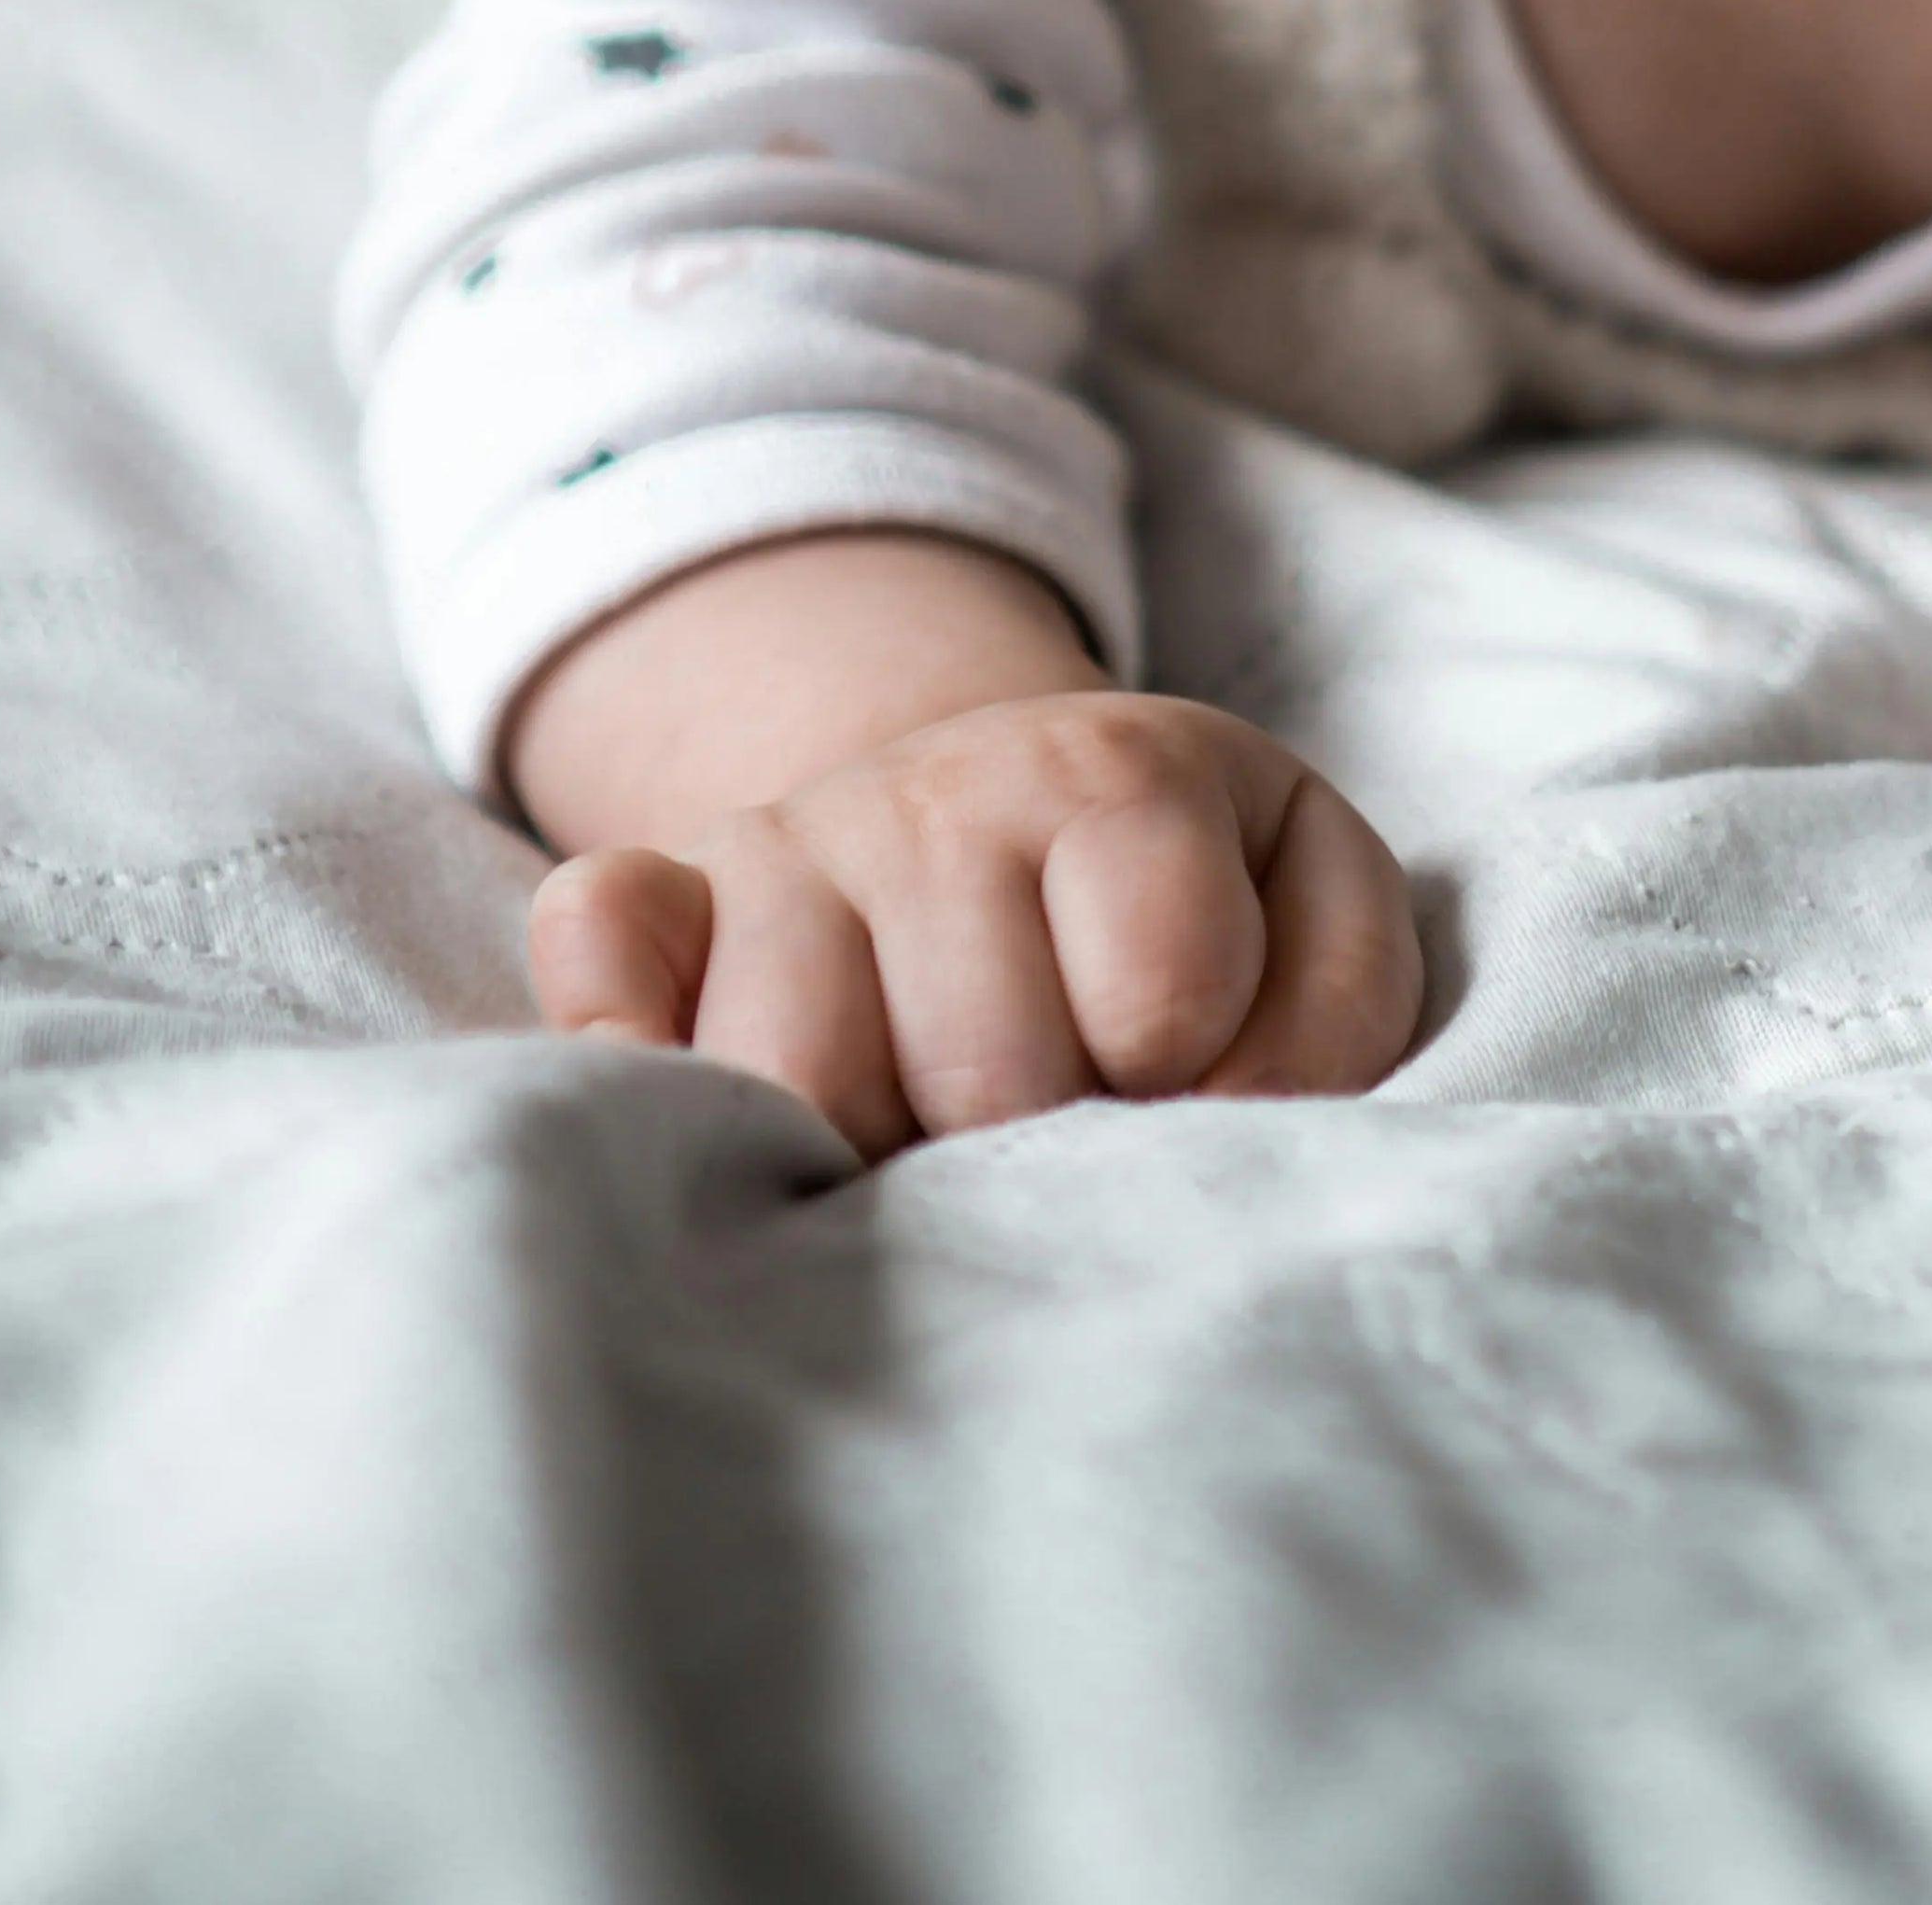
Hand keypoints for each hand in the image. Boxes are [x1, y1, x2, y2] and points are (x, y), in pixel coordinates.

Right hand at [529, 683, 1424, 1157]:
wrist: (1001, 811)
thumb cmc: (1188, 905)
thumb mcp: (1316, 908)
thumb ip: (1336, 1007)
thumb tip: (1228, 1099)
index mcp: (1120, 776)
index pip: (1163, 997)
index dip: (1187, 1076)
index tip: (1178, 1078)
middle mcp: (937, 791)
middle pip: (986, 1070)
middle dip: (1034, 1144)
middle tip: (1045, 1136)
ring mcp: (786, 845)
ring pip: (798, 1070)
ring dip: (872, 1156)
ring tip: (924, 1149)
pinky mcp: (657, 899)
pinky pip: (595, 934)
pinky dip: (620, 1023)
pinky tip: (692, 1086)